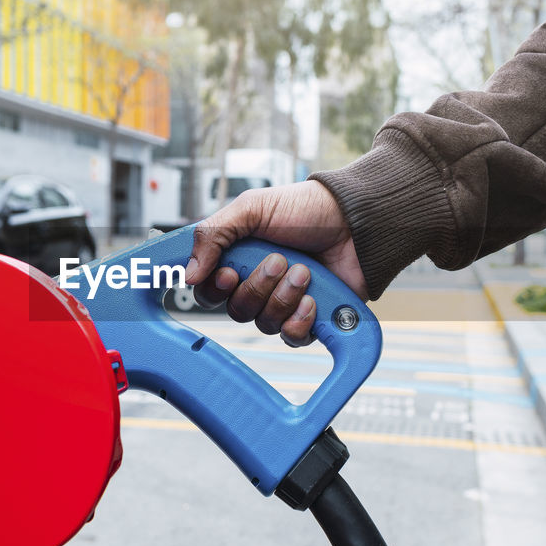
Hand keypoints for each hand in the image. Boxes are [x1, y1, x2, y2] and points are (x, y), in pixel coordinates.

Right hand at [184, 181, 364, 345]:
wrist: (357, 221)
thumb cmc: (306, 209)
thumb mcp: (251, 208)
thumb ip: (213, 235)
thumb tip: (188, 275)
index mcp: (238, 259)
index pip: (209, 291)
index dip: (215, 289)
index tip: (228, 274)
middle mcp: (257, 284)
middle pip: (236, 310)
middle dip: (258, 286)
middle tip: (280, 260)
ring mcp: (284, 303)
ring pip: (264, 322)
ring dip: (284, 296)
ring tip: (305, 271)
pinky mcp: (310, 318)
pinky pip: (291, 337)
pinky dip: (300, 321)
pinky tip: (312, 300)